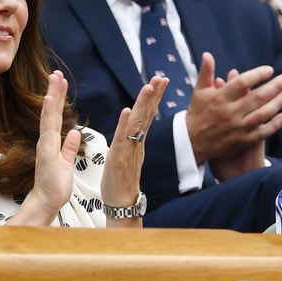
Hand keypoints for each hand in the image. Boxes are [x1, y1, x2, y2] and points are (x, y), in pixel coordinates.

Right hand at [25, 71, 80, 219]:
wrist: (47, 202)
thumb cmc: (56, 186)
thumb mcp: (67, 162)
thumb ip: (69, 147)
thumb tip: (75, 132)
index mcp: (53, 142)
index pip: (57, 116)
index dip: (59, 99)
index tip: (62, 82)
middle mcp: (47, 140)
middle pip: (51, 111)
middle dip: (54, 91)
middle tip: (56, 72)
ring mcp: (45, 144)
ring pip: (48, 115)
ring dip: (51, 96)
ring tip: (54, 78)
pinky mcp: (46, 150)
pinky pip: (47, 128)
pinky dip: (48, 112)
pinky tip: (50, 98)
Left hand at [101, 75, 167, 209]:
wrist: (121, 202)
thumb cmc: (121, 180)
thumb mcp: (126, 154)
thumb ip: (130, 138)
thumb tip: (132, 123)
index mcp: (137, 140)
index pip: (147, 114)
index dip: (153, 97)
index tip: (160, 80)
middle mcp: (136, 143)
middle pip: (146, 114)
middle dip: (154, 95)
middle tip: (162, 77)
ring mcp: (129, 150)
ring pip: (137, 122)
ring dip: (143, 104)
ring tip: (149, 86)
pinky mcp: (119, 158)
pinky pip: (122, 138)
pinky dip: (125, 124)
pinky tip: (127, 111)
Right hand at [185, 52, 281, 163]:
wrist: (191, 143)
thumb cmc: (197, 113)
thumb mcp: (199, 92)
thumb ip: (206, 72)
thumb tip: (208, 54)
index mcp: (219, 98)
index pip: (242, 83)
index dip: (257, 75)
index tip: (270, 69)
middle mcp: (229, 112)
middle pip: (257, 97)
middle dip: (274, 86)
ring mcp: (237, 128)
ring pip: (262, 114)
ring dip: (277, 103)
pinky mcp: (242, 141)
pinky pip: (262, 132)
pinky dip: (274, 125)